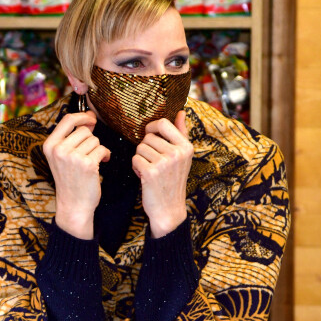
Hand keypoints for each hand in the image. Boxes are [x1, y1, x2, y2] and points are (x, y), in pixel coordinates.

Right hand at [43, 111, 109, 238]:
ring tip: (93, 161)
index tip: (90, 119)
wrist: (73, 205)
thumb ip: (72, 137)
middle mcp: (59, 150)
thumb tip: (90, 117)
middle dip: (91, 140)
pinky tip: (101, 163)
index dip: (82, 116)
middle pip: (84, 130)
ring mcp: (73, 157)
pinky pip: (102, 149)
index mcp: (50, 145)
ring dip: (98, 149)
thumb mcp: (62, 157)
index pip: (67, 120)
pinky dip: (105, 155)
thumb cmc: (70, 180)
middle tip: (89, 154)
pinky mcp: (87, 164)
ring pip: (94, 140)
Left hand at [132, 110, 192, 237]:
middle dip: (146, 148)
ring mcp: (164, 163)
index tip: (149, 135)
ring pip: (140, 148)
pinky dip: (136, 167)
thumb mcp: (183, 157)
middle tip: (152, 161)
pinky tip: (144, 176)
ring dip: (141, 158)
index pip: (163, 123)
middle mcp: (177, 153)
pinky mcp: (150, 172)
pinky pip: (135, 159)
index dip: (151, 127)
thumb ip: (181, 133)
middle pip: (148, 137)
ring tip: (150, 169)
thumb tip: (182, 111)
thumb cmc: (173, 180)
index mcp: (186, 147)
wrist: (169, 208)